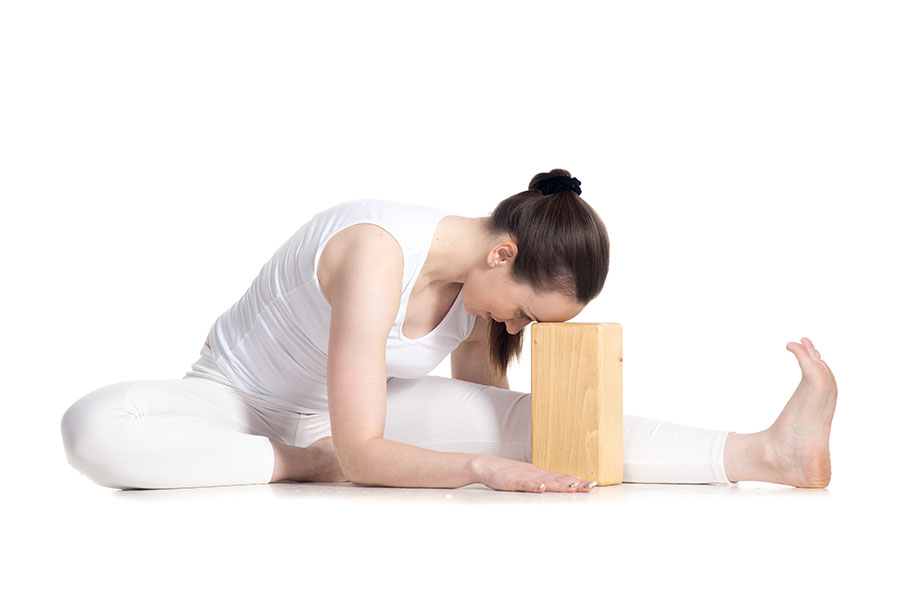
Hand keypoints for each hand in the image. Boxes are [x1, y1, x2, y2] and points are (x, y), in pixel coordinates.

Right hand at [472, 454, 596, 492]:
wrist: (486, 465)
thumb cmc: (505, 474)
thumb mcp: (526, 480)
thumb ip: (539, 484)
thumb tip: (552, 489)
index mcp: (540, 474)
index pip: (562, 478)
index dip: (577, 481)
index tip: (591, 484)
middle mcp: (536, 474)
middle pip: (559, 479)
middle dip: (576, 483)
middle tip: (591, 486)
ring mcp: (525, 477)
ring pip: (546, 481)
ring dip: (560, 484)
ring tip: (574, 486)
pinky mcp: (513, 481)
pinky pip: (525, 484)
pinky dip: (534, 485)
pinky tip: (542, 486)